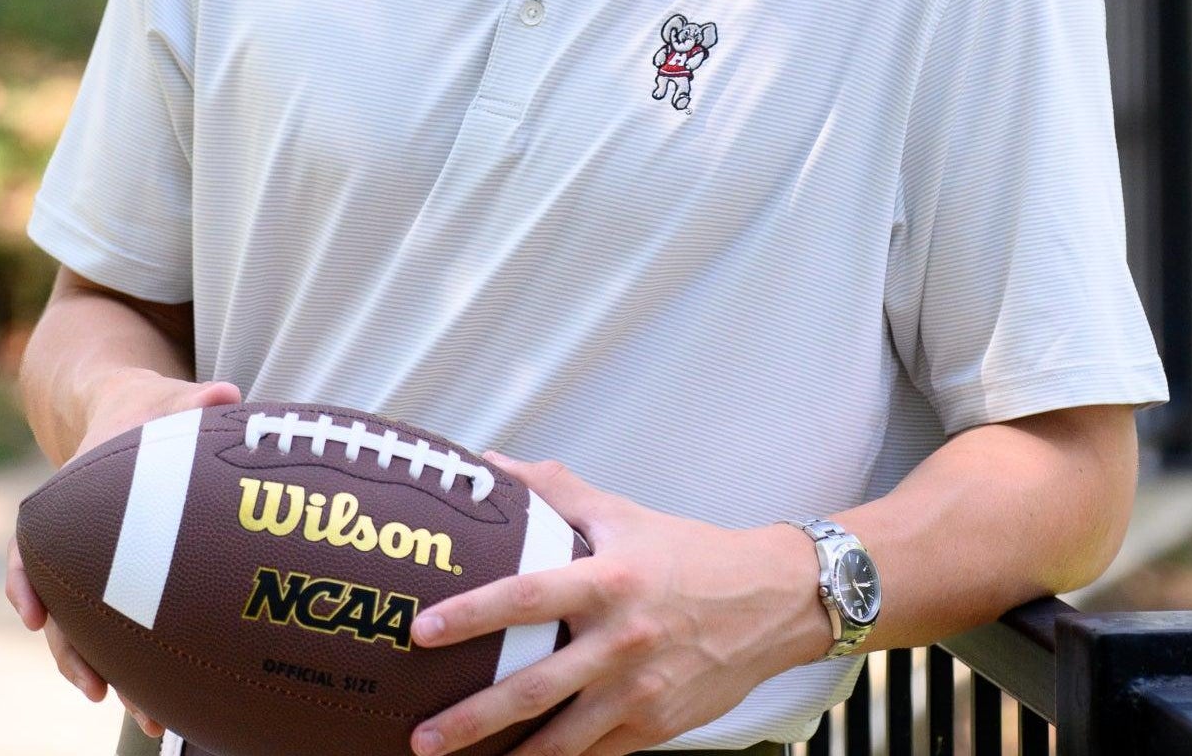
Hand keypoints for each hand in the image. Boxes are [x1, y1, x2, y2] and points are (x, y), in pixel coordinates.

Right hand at [5, 374, 242, 733]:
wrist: (135, 413)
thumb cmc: (148, 408)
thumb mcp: (165, 398)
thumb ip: (193, 400)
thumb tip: (225, 394)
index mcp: (70, 499)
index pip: (31, 545)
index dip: (25, 580)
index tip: (32, 614)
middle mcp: (73, 539)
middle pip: (63, 605)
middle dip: (77, 653)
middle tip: (103, 692)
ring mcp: (94, 563)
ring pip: (87, 629)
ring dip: (107, 671)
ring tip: (147, 716)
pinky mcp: (122, 578)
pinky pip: (115, 627)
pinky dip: (129, 661)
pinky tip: (158, 696)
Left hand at [407, 450, 825, 755]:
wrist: (769, 601)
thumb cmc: (688, 553)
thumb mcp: (621, 513)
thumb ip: (555, 490)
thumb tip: (492, 464)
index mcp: (607, 581)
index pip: (525, 597)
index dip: (472, 614)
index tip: (424, 631)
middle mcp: (620, 641)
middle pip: (532, 688)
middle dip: (472, 718)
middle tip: (422, 736)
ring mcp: (638, 691)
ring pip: (561, 739)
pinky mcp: (655, 726)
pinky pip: (595, 755)